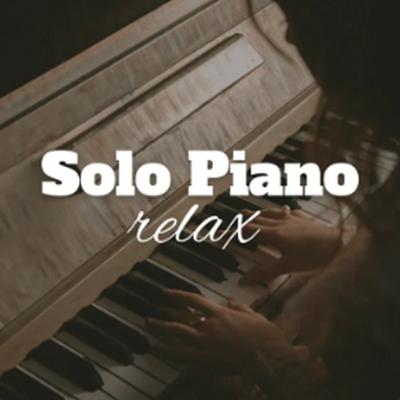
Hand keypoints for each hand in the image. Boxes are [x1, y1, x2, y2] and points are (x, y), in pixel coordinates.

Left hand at [147, 290, 298, 372]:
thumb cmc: (264, 335)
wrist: (270, 357)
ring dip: (161, 338)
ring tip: (150, 337)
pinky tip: (162, 353)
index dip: (177, 296)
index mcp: (220, 314)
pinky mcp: (209, 361)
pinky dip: (170, 355)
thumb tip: (230, 300)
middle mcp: (210, 328)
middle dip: (162, 322)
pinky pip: (184, 358)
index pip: (193, 301)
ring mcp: (207, 346)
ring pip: (178, 341)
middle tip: (148, 319)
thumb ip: (239, 307)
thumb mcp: (253, 315)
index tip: (165, 294)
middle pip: (179, 323)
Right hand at [240, 207, 344, 285]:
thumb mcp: (288, 267)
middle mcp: (281, 223)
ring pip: (270, 213)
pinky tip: (284, 210)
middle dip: (243, 220)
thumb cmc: (316, 256)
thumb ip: (265, 272)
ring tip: (250, 212)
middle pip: (257, 219)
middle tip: (233, 218)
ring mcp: (293, 219)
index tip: (219, 232)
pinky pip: (288, 212)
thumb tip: (244, 279)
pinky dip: (281, 211)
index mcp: (274, 235)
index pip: (247, 232)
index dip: (232, 232)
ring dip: (259, 213)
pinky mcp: (304, 219)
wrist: (341, 243)